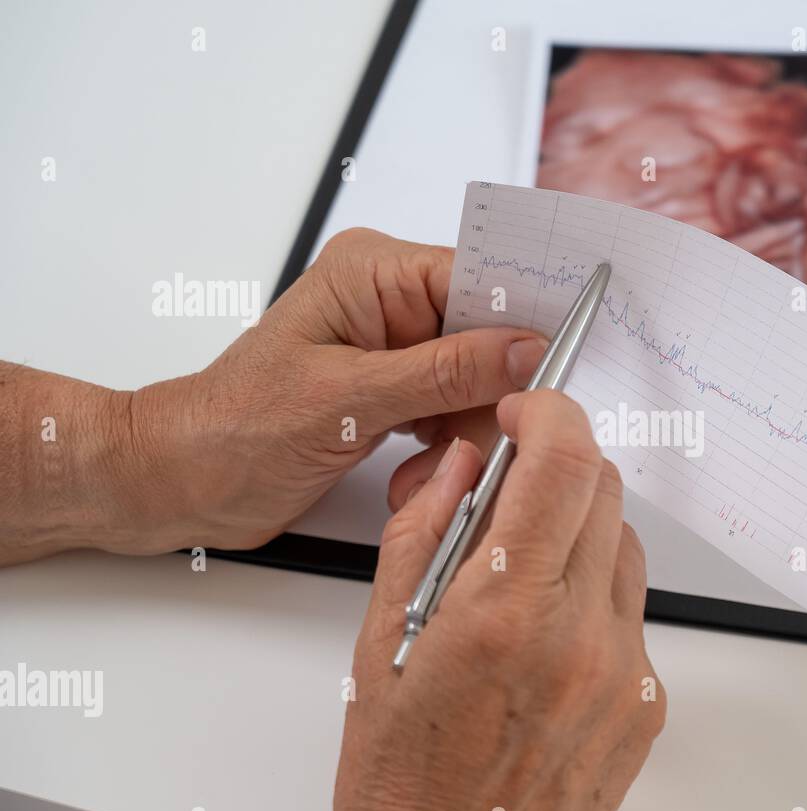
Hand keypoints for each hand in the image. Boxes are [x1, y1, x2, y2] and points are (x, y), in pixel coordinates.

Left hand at [125, 228, 548, 550]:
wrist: (186, 481)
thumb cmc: (235, 428)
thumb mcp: (349, 401)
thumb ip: (445, 372)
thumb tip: (525, 349)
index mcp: (373, 274)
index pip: (480, 278)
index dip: (525, 319)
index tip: (561, 361)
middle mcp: (389, 303)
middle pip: (490, 335)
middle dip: (490, 394)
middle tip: (468, 438)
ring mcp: (395, 350)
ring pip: (482, 381)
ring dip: (467, 430)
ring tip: (424, 463)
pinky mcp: (396, 392)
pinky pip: (459, 410)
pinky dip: (449, 445)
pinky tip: (415, 469)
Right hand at [333, 390, 665, 810]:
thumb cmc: (405, 786)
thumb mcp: (379, 648)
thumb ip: (422, 537)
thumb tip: (463, 469)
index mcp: (504, 614)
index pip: (564, 462)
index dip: (549, 414)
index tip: (527, 415)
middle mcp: (579, 639)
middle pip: (604, 491)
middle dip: (559, 470)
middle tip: (509, 499)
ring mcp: (624, 674)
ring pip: (624, 548)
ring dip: (579, 536)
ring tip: (520, 583)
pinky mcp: (646, 704)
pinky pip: (634, 613)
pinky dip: (596, 599)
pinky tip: (546, 639)